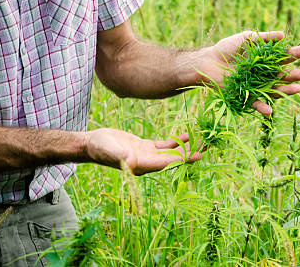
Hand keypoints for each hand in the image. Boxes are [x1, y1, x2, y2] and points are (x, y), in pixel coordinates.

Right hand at [84, 129, 201, 174]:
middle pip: (174, 159)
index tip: (198, 155)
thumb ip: (120, 156)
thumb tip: (131, 162)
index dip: (183, 159)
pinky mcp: (145, 148)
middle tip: (208, 145)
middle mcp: (148, 163)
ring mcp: (148, 156)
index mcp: (142, 166)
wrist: (91, 145)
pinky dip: (176, 141)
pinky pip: (165, 146)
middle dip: (191, 153)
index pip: (167, 163)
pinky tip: (187, 135)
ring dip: (187, 147)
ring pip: (172, 152)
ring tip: (203, 140)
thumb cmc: (99, 148)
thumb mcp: (109, 151)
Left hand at [197, 31, 299, 114]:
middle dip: (297, 75)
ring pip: (276, 90)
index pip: (287, 56)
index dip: (298, 52)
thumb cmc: (226, 49)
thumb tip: (283, 35)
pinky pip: (256, 103)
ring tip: (298, 89)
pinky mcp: (246, 96)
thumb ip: (264, 38)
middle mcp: (266, 74)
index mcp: (268, 59)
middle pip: (285, 75)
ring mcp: (258, 86)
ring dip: (287, 90)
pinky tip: (270, 110)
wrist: (207, 63)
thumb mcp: (246, 39)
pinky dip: (263, 107)